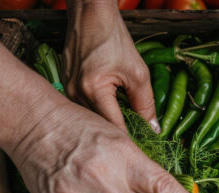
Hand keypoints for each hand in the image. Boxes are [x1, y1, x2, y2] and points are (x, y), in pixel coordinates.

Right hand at [63, 0, 158, 132]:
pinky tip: (108, 112)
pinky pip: (82, 107)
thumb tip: (153, 129)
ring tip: (122, 129)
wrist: (91, 14)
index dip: (129, 140)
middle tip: (135, 144)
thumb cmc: (114, 38)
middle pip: (98, 126)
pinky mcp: (65, 85)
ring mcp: (66, 89)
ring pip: (89, 118)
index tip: (142, 151)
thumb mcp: (138, 73)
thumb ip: (146, 103)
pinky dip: (96, 111)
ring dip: (105, 123)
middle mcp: (74, 93)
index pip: (113, 127)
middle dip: (117, 135)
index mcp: (93, 90)